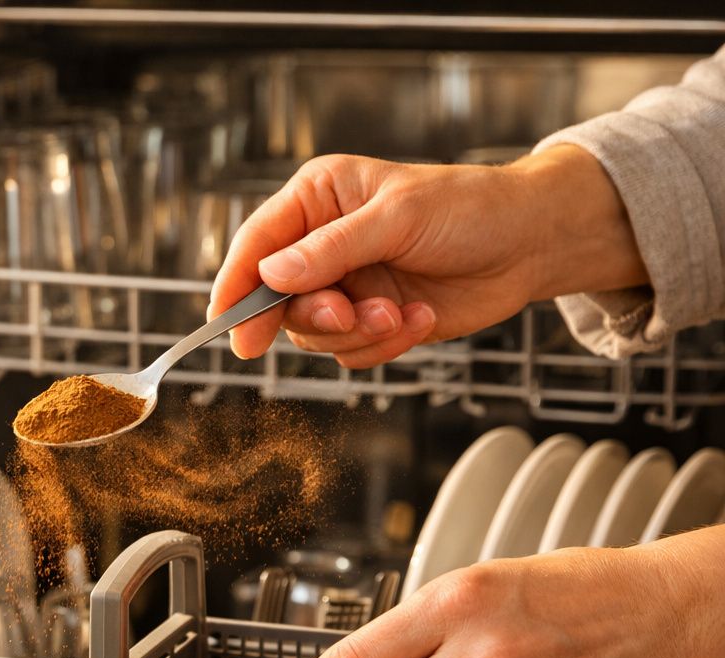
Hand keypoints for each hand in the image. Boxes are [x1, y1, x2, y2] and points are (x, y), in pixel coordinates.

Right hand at [207, 147, 647, 366]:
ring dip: (357, 333)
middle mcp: (321, 244)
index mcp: (316, 199)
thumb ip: (331, 248)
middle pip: (277, 300)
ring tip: (400, 312)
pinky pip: (351, 352)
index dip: (237, 287)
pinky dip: (384, 344)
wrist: (531, 244)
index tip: (232, 327)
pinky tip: (419, 318)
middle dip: (315, 315)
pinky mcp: (370, 319)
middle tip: (349, 314)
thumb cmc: (471, 208)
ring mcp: (345, 285)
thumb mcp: (398, 218)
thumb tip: (271, 273)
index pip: (256, 244)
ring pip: (313, 334)